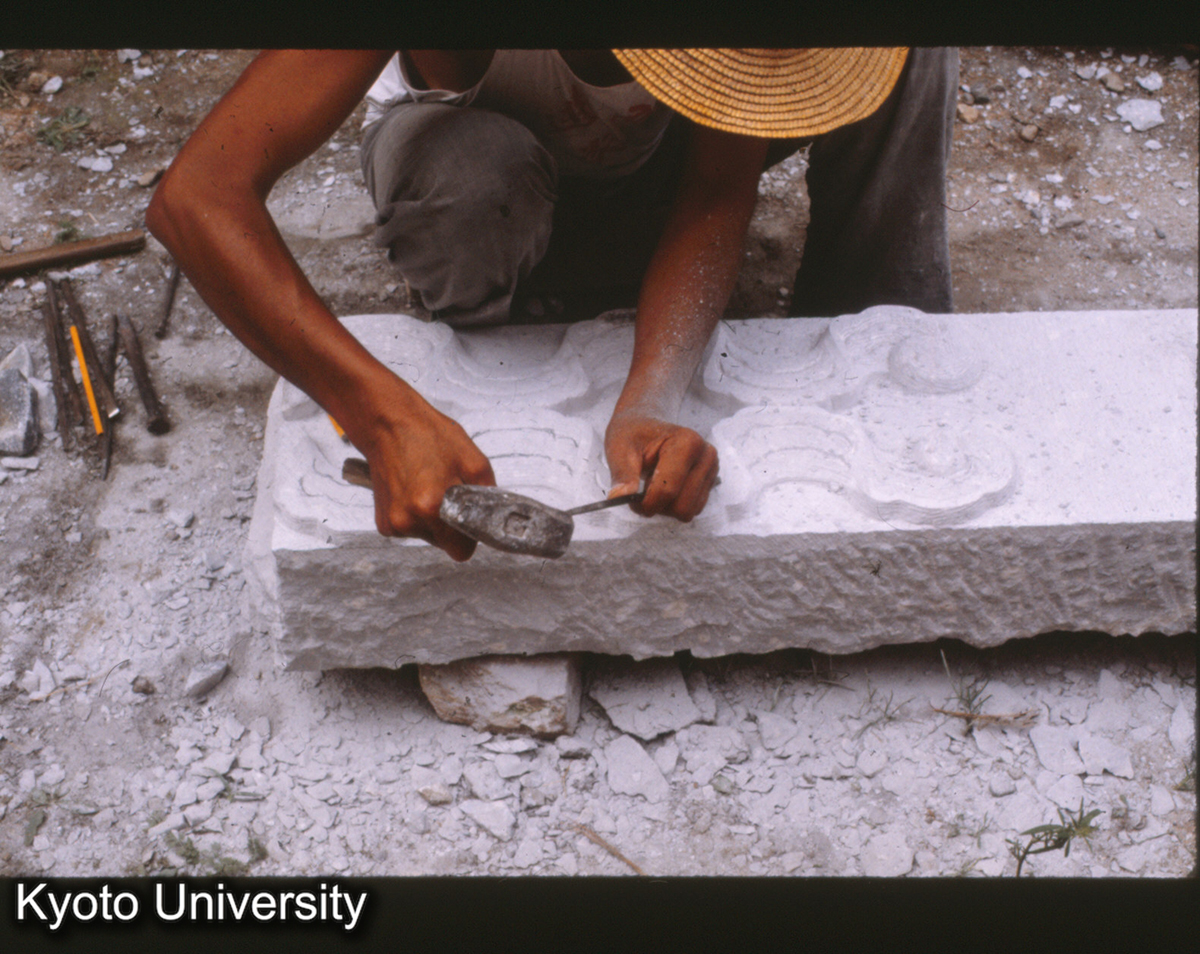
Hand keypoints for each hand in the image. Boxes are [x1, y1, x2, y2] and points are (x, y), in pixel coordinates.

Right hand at [356, 391, 495, 561]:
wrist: (387, 425)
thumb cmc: (428, 436)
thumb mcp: (473, 460)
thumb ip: (488, 495)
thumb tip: (494, 518)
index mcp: (432, 506)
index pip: (461, 551)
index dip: (469, 536)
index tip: (468, 519)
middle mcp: (409, 519)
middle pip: (445, 544)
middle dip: (451, 525)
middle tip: (447, 492)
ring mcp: (393, 523)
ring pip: (428, 537)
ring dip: (433, 519)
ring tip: (429, 487)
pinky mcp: (383, 523)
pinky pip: (411, 529)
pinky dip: (416, 516)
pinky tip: (413, 491)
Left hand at [604, 410, 717, 520]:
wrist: (645, 421)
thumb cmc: (632, 433)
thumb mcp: (620, 448)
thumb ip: (622, 474)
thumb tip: (618, 498)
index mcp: (687, 443)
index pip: (667, 490)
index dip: (645, 503)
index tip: (630, 498)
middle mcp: (706, 456)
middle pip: (682, 507)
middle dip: (657, 506)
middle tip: (641, 493)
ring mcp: (711, 469)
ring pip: (688, 511)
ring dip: (666, 507)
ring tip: (653, 486)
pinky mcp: (709, 480)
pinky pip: (693, 508)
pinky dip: (675, 505)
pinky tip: (664, 487)